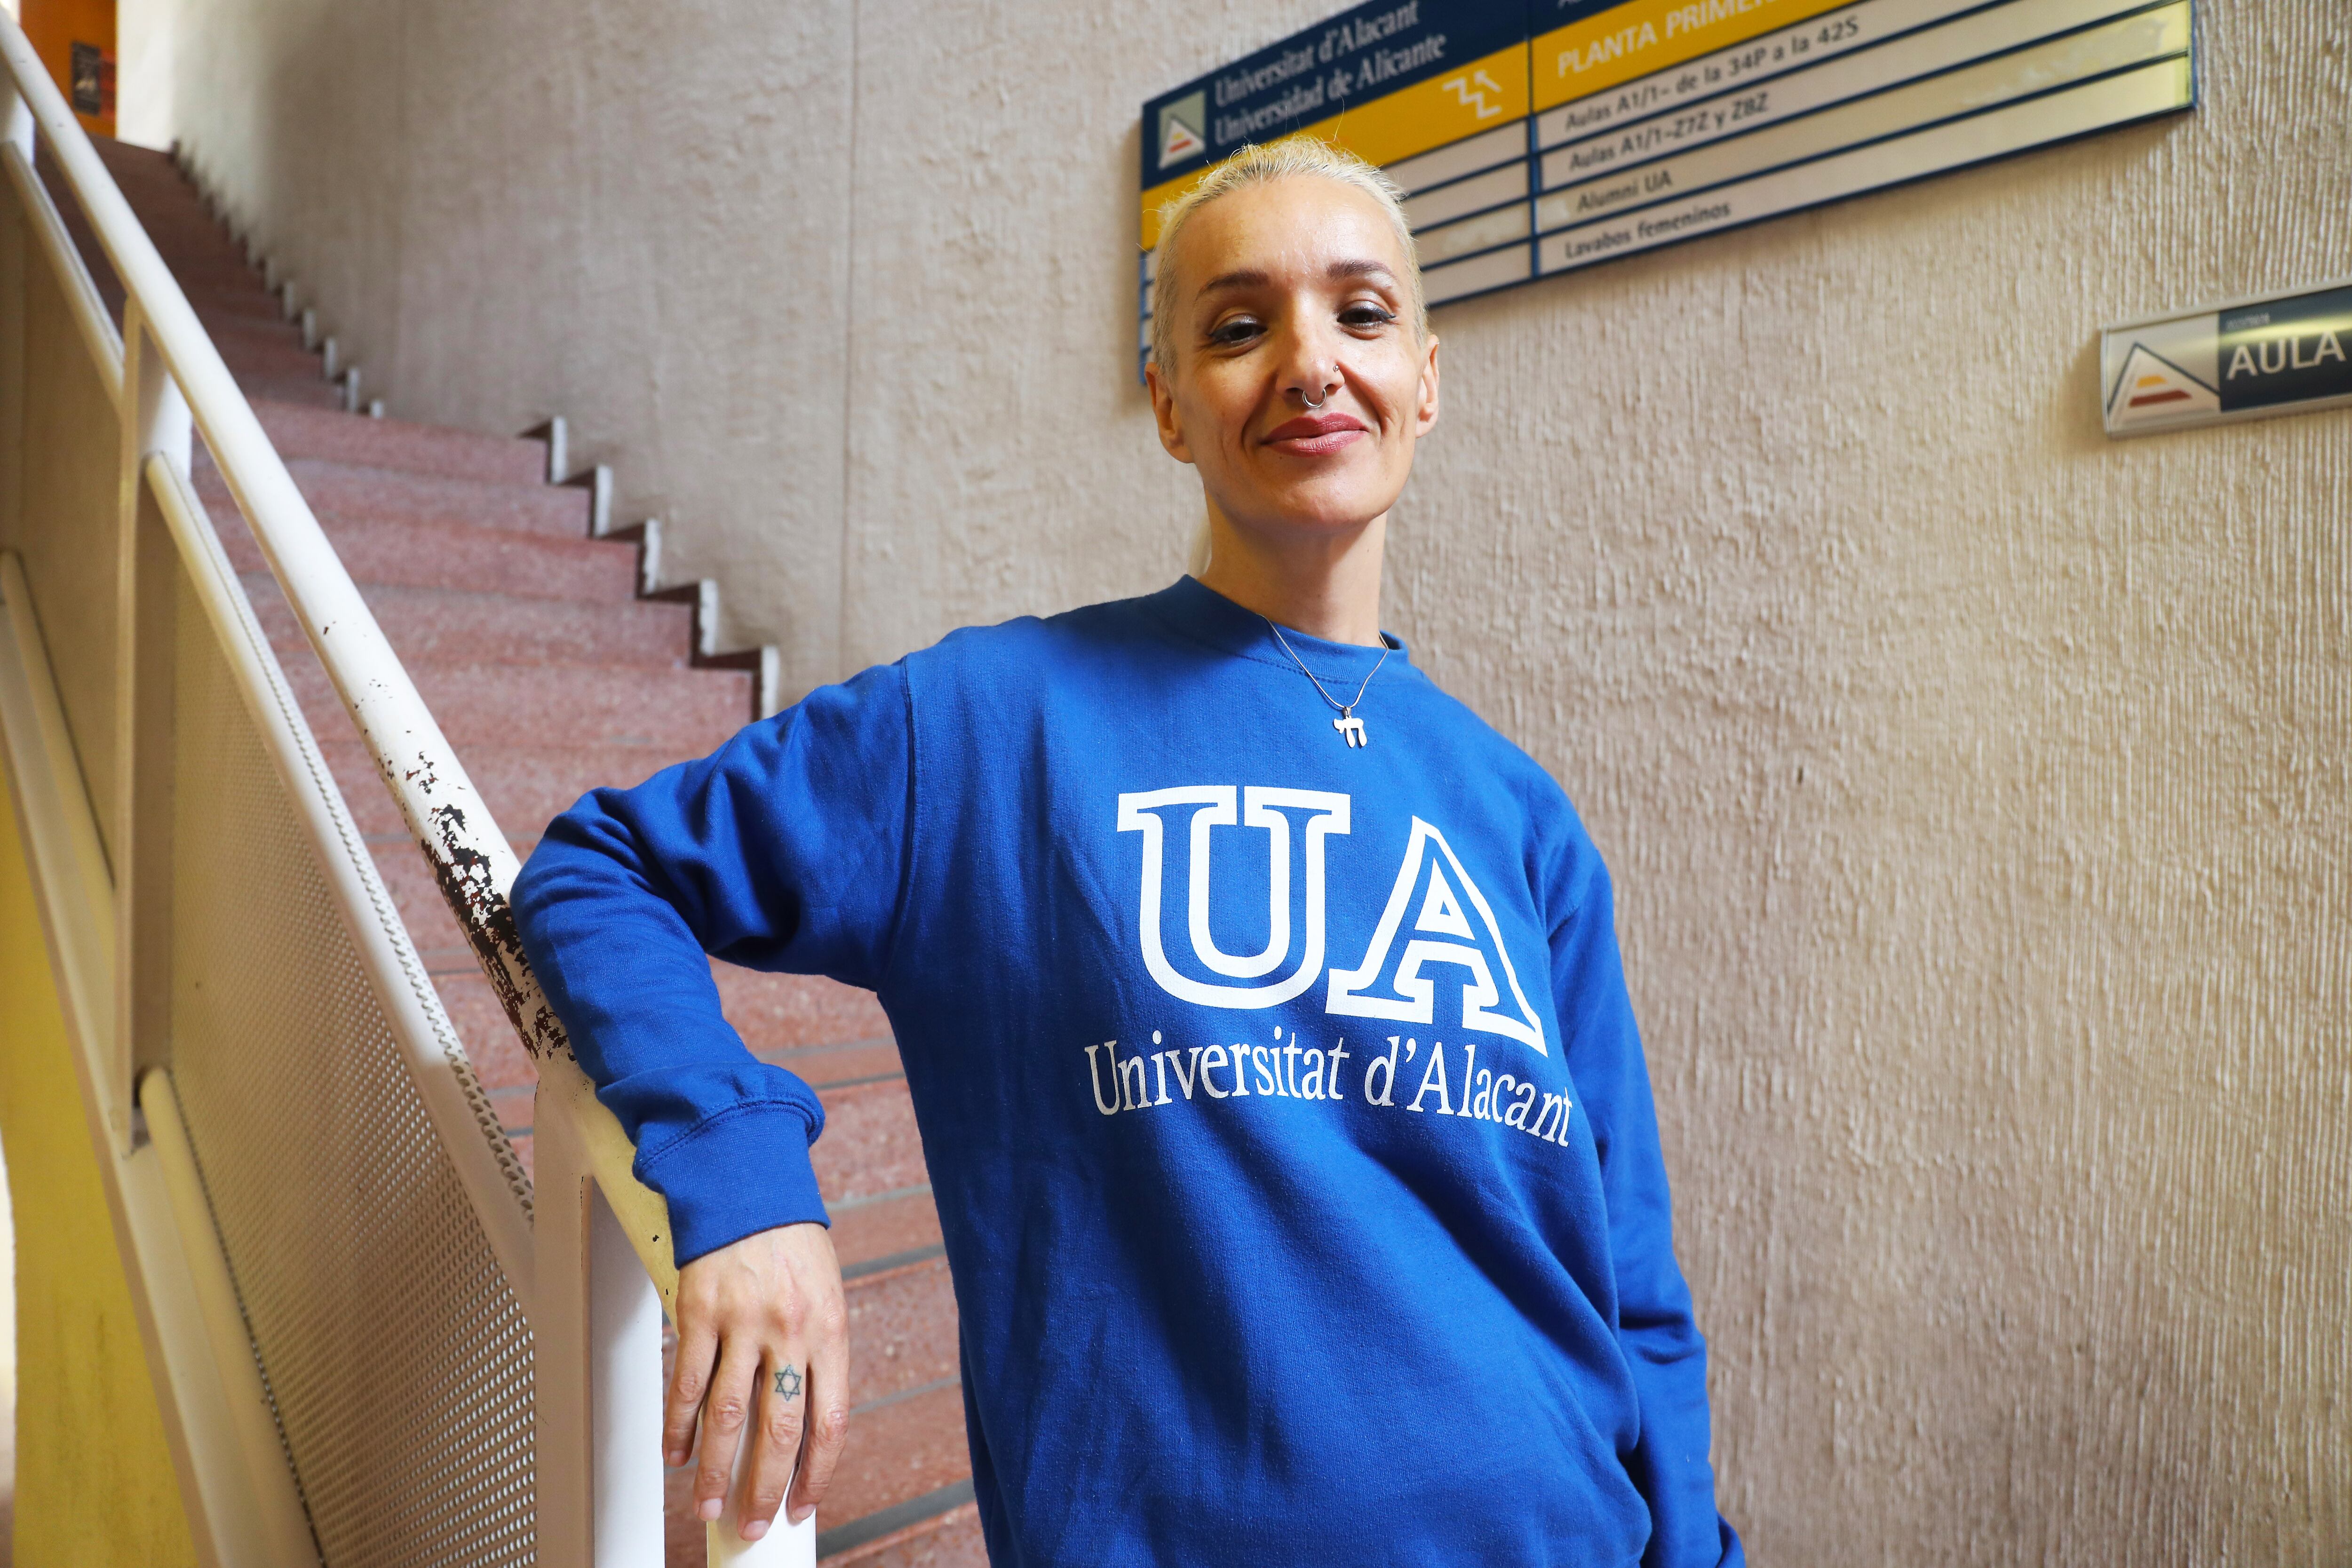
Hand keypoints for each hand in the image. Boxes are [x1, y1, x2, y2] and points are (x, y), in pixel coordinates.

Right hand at [666, 1221, 849, 1540]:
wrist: (750, 1184)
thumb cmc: (792, 1247)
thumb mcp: (824, 1298)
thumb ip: (814, 1358)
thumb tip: (798, 1432)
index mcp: (830, 1331)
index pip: (830, 1421)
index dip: (817, 1473)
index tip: (803, 1506)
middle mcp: (790, 1331)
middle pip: (779, 1431)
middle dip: (765, 1490)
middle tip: (754, 1526)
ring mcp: (742, 1322)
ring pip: (728, 1417)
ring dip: (715, 1472)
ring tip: (708, 1506)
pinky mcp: (698, 1311)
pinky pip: (685, 1382)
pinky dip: (679, 1427)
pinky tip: (677, 1454)